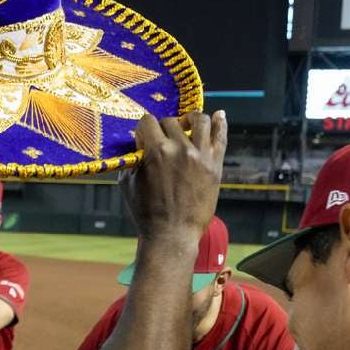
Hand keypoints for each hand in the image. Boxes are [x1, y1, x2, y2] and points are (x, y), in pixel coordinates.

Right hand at [121, 110, 226, 239]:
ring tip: (188, 124)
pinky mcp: (215, 165)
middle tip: (163, 140)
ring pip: (200, 120)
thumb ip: (132, 159)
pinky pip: (221, 136)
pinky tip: (219, 115)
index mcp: (156, 151)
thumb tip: (136, 145)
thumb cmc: (146, 212)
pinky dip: (221, 123)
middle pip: (171, 120)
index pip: (148, 121)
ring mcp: (201, 155)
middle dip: (163, 127)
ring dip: (191, 118)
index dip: (143, 129)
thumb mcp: (128, 183)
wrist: (172, 235)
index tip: (144, 139)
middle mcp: (180, 148)